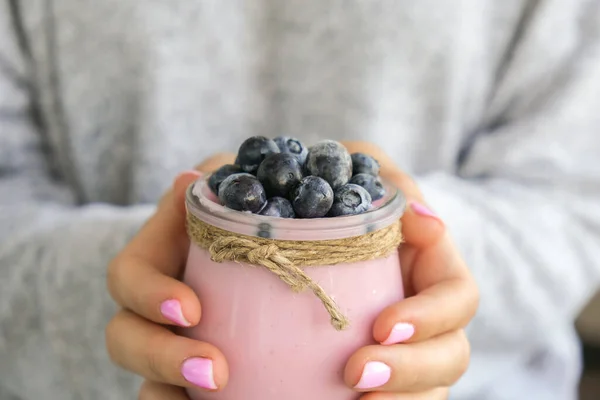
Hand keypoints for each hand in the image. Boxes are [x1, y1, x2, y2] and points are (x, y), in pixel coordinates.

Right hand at [106, 154, 235, 398]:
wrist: (277, 226)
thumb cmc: (251, 198)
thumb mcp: (236, 178)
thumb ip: (217, 176)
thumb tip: (189, 180)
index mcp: (158, 254)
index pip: (128, 278)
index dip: (148, 296)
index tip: (191, 310)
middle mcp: (156, 300)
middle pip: (126, 339)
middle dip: (161, 358)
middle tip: (215, 371)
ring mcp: (176, 335)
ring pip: (148, 377)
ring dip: (170, 388)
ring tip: (219, 391)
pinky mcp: (202, 362)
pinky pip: (183, 392)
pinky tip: (230, 399)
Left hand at [342, 142, 478, 399]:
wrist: (309, 221)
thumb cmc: (345, 191)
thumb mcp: (364, 168)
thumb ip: (390, 180)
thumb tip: (423, 220)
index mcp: (433, 267)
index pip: (457, 297)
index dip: (430, 316)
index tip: (384, 325)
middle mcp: (429, 312)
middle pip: (449, 354)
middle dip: (411, 369)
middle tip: (357, 371)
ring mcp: (409, 345)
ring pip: (429, 387)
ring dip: (398, 398)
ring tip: (355, 398)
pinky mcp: (381, 368)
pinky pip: (394, 396)